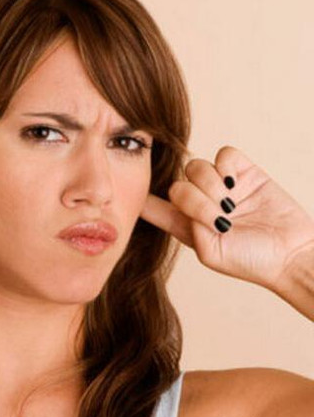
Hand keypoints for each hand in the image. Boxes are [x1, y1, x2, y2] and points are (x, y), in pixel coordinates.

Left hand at [140, 145, 313, 289]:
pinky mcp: (244, 172)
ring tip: (231, 204)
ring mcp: (221, 186)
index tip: (125, 193)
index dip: (143, 199)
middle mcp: (199, 203)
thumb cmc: (252, 261)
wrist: (291, 254)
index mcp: (186, 225)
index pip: (154, 207)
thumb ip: (190, 228)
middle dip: (194, 200)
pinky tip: (236, 184)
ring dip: (211, 185)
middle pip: (176, 184)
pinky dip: (226, 166)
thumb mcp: (212, 253)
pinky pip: (223, 154)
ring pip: (196, 167)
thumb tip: (183, 201)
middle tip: (219, 217)